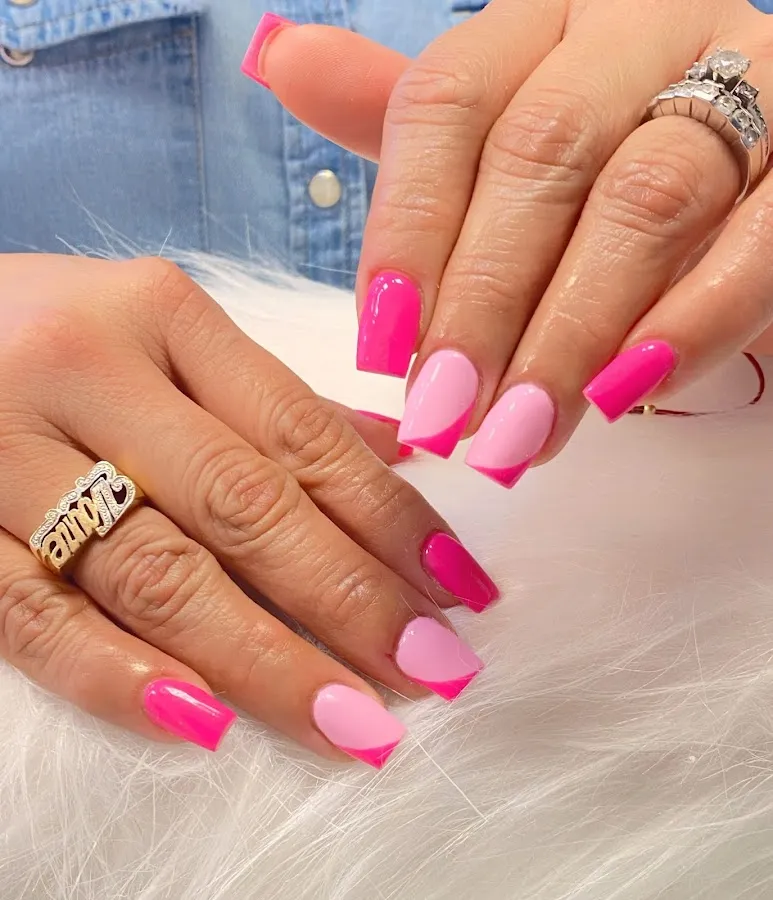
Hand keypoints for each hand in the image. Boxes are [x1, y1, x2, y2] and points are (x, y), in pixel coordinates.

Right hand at [0, 255, 496, 765]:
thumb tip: (395, 452)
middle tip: (433, 670)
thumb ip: (271, 396)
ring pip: (156, 572)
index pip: (303, 434)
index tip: (460, 590)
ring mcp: (5, 452)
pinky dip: (120, 676)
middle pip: (246, 506)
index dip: (393, 517)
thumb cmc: (50, 331)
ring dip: (266, 659)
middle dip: (351, 599)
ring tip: (355, 720)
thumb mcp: (158, 330)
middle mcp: (88, 372)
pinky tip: (207, 724)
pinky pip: (34, 615)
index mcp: (161, 315)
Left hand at [252, 2, 772, 481]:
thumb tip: (282, 60)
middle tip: (444, 413)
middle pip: (542, 153)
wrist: (742, 186)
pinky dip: (685, 327)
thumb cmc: (595, 172)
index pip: (451, 101)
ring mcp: (748, 88)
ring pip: (645, 201)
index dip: (407, 229)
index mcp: (546, 24)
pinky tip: (619, 397)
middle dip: (482, 300)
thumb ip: (402, 117)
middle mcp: (642, 34)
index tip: (380, 348)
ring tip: (516, 433)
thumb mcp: (495, 141)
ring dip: (568, 333)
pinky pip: (759, 244)